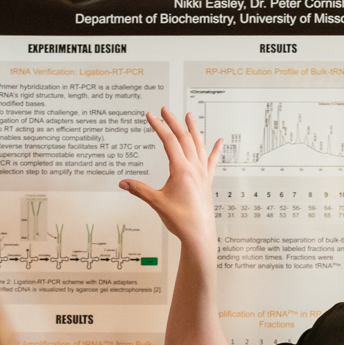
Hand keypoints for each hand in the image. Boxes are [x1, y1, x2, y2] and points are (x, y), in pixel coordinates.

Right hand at [119, 108, 222, 249]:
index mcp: (182, 170)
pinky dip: (216, 150)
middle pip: (184, 138)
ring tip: (189, 116)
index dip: (159, 126)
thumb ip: (139, 190)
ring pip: (199, 145)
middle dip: (173, 122)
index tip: (150, 116)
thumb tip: (123, 183)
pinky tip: (221, 142)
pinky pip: (212, 161)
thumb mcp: (156, 202)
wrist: (199, 234)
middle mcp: (195, 169)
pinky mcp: (207, 181)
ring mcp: (203, 174)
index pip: (169, 141)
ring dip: (193, 129)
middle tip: (165, 110)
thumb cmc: (180, 220)